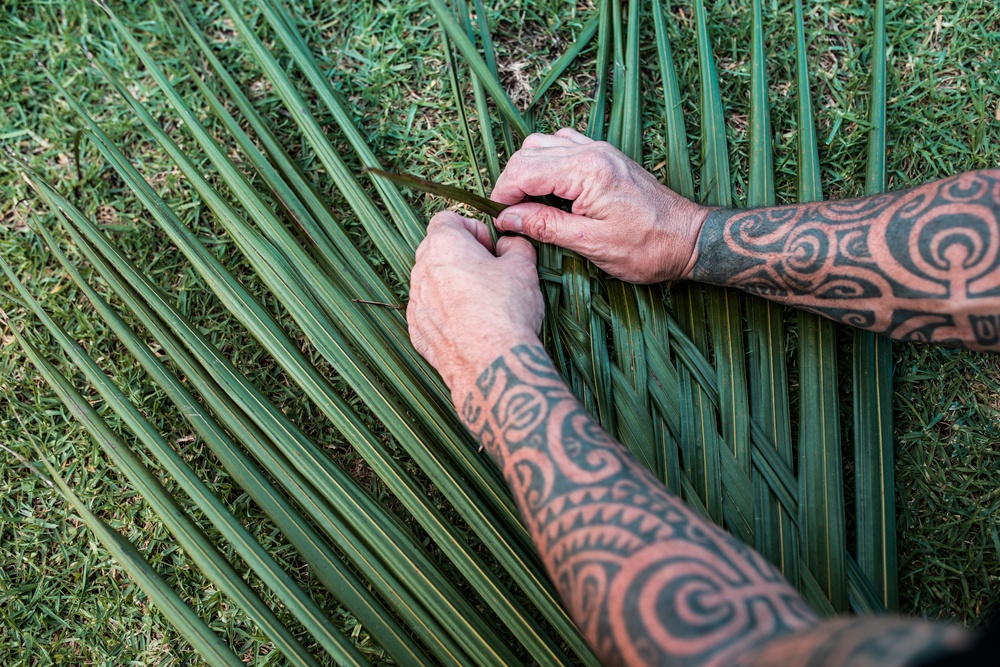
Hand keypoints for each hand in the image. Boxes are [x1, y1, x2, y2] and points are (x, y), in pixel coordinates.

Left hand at [408, 210, 543, 398]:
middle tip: (490, 273)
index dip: (474, 229)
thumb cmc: (506, 311)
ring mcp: (415, 303)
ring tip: (482, 303)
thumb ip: (515, 247)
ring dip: (453, 285)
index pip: (448, 218)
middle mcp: (421, 271)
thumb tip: (509, 245)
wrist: (491, 365)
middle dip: (462, 256)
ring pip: (432, 282)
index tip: (491, 248)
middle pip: (437, 249)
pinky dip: (446, 313)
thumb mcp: (524, 268)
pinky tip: (470, 326)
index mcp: (444, 245)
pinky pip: (430, 312)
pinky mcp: (416, 331)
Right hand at [492, 128, 710, 283]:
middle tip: (511, 217)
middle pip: (529, 153)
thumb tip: (507, 218)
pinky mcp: (605, 156)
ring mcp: (599, 150)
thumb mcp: (590, 244)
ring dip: (528, 172)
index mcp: (586, 170)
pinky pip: (564, 146)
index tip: (499, 220)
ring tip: (530, 205)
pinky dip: (548, 163)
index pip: (523, 169)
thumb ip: (544, 226)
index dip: (503, 194)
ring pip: (543, 144)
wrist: (689, 238)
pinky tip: (552, 191)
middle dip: (512, 183)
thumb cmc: (647, 247)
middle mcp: (591, 151)